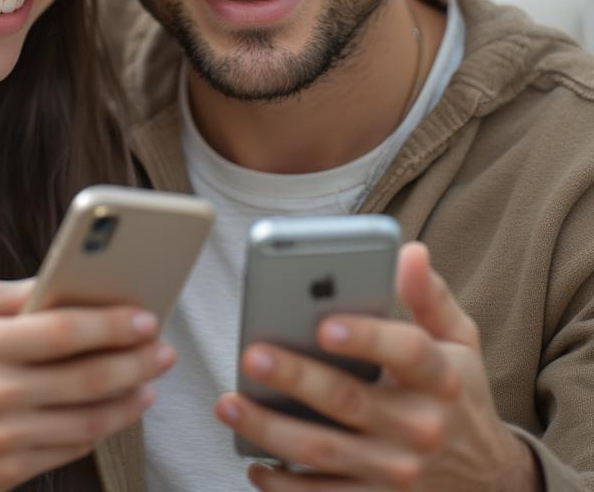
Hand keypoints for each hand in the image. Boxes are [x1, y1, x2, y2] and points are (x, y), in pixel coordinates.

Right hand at [0, 278, 174, 491]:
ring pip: (88, 419)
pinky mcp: (10, 470)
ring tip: (152, 378)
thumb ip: (13, 293)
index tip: (144, 318)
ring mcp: (4, 435)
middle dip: (136, 361)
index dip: (110, 325)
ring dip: (131, 397)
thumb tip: (65, 277)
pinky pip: (73, 447)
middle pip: (86, 377)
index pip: (62, 331)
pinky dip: (106, 426)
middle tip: (163, 349)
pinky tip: (124, 407)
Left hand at [215, 243, 538, 490]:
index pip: (406, 352)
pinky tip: (254, 463)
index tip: (323, 325)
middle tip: (252, 355)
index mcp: (440, 376)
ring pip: (326, 451)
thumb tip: (409, 251)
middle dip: (297, 378)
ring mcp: (399, 471)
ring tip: (229, 402)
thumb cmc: (458, 391)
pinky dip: (286, 485)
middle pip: (351, 402)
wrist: (489, 477)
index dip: (366, 338)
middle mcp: (421, 427)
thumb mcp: (459, 339)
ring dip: (273, 430)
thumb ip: (430, 295)